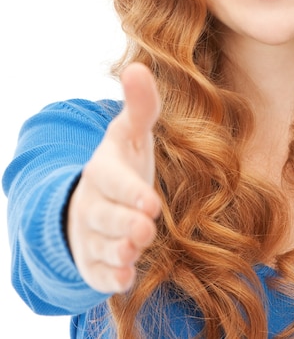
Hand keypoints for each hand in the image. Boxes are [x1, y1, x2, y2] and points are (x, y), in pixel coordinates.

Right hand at [66, 63, 161, 292]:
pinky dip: (111, 276)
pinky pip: (99, 272)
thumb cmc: (121, 163)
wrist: (96, 199)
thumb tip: (139, 66)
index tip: (152, 204)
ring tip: (138, 248)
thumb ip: (141, 106)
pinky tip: (126, 277)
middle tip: (146, 229)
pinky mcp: (94, 260)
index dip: (130, 192)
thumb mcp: (131, 134)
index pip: (114, 181)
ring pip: (102, 245)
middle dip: (124, 223)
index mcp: (104, 170)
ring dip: (119, 250)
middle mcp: (94, 203)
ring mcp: (92, 234)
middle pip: (105, 217)